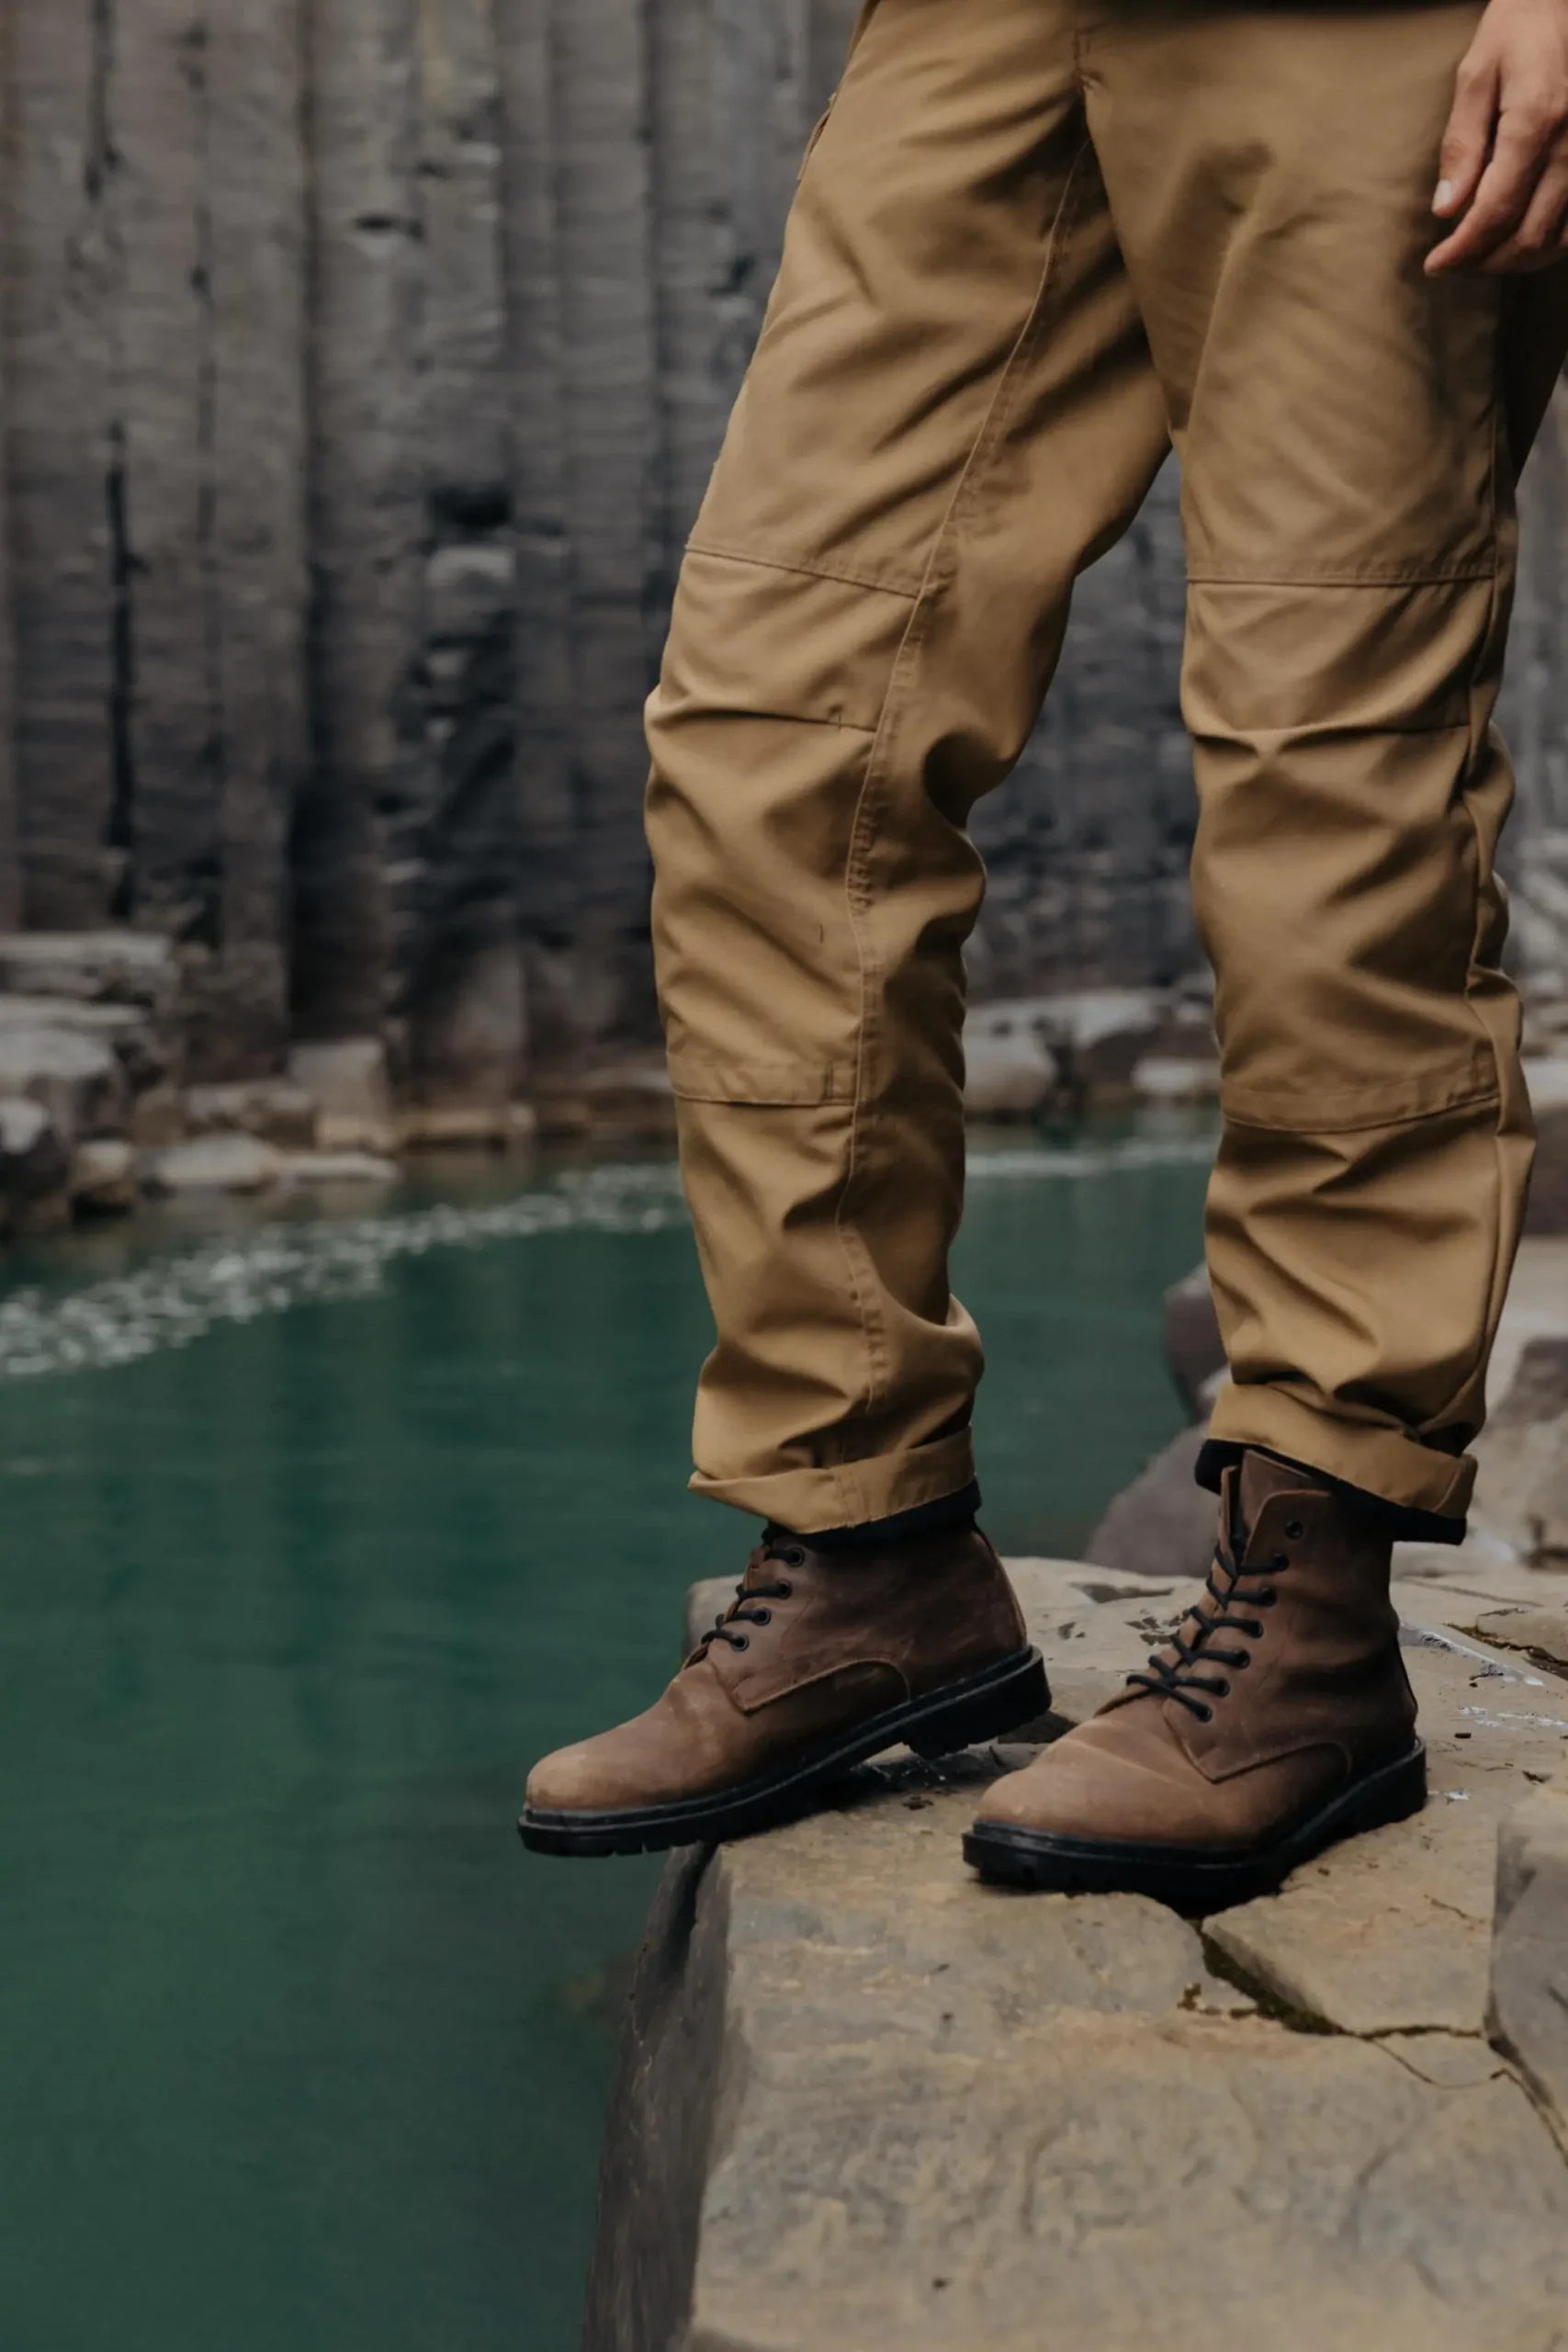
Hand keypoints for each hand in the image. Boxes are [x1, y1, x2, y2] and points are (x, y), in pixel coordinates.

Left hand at [1428, 0, 1567, 273]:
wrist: (1565, 1)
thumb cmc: (1519, 29)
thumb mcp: (1476, 74)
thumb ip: (1462, 143)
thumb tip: (1445, 208)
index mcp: (1536, 121)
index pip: (1494, 211)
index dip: (1462, 250)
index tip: (1434, 266)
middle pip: (1528, 235)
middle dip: (1484, 262)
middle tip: (1454, 264)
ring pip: (1558, 239)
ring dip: (1517, 260)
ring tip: (1483, 256)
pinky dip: (1550, 243)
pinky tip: (1522, 239)